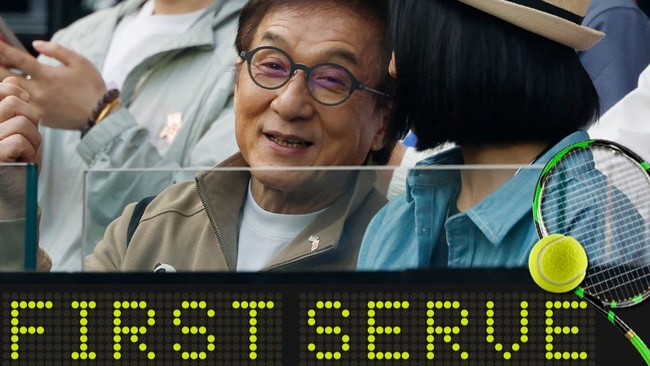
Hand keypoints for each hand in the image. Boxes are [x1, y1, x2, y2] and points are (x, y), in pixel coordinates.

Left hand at [0, 40, 107, 129]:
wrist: (101, 116)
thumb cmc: (92, 87)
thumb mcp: (80, 62)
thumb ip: (57, 50)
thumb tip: (35, 44)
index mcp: (47, 75)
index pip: (17, 58)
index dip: (2, 48)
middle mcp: (38, 91)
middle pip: (4, 77)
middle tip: (0, 62)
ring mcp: (37, 107)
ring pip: (9, 94)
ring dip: (5, 84)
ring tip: (10, 78)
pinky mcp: (40, 119)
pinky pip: (22, 107)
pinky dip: (18, 99)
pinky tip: (21, 95)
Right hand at [0, 77, 40, 218]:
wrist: (13, 196)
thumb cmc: (16, 162)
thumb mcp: (18, 131)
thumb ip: (14, 107)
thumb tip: (14, 80)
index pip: (2, 88)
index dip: (17, 92)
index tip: (24, 105)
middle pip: (14, 103)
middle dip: (32, 120)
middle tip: (28, 138)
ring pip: (20, 122)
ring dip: (33, 139)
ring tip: (25, 152)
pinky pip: (18, 141)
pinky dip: (28, 153)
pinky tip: (22, 162)